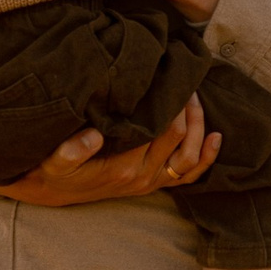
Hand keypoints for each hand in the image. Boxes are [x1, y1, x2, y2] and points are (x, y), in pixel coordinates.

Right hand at [0, 97, 220, 203]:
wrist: (54, 191)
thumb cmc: (56, 170)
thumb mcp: (55, 162)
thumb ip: (71, 151)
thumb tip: (94, 135)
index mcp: (125, 166)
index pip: (162, 130)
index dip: (172, 103)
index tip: (170, 78)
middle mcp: (144, 176)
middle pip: (181, 138)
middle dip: (187, 108)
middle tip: (184, 80)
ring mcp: (152, 181)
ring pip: (190, 157)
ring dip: (198, 127)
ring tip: (195, 98)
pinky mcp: (154, 183)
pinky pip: (189, 176)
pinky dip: (206, 158)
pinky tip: (216, 137)